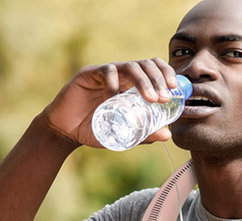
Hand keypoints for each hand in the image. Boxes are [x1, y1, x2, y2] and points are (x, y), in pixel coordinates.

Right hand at [42, 58, 177, 148]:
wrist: (66, 132)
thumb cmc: (96, 130)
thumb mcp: (125, 134)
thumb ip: (144, 133)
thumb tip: (167, 135)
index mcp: (132, 84)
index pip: (154, 69)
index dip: (166, 74)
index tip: (175, 90)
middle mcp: (121, 75)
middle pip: (146, 65)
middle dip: (159, 79)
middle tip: (164, 98)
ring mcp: (105, 73)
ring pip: (131, 66)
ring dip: (144, 81)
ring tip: (151, 99)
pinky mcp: (88, 74)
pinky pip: (107, 72)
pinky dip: (115, 84)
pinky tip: (115, 99)